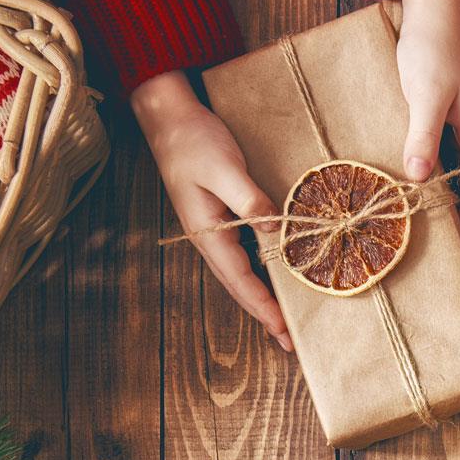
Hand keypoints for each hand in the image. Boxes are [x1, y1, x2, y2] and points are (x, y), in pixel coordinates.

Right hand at [130, 73, 291, 349]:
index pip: (240, 279)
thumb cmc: (194, 141)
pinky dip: (260, 273)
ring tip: (283, 321)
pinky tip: (274, 278)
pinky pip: (244, 255)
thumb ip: (249, 200)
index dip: (263, 306)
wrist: (170, 118)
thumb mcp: (225, 169)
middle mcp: (209, 238)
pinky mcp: (221, 217)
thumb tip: (273, 228)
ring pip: (241, 273)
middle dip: (263, 314)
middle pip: (239, 286)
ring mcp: (213, 230)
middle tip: (289, 341)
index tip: (283, 329)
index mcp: (207, 233)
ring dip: (262, 298)